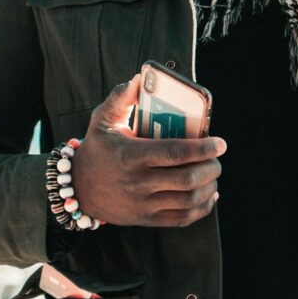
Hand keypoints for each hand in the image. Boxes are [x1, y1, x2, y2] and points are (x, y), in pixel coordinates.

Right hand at [71, 75, 225, 226]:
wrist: (77, 190)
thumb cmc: (96, 149)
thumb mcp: (102, 120)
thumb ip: (120, 98)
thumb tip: (140, 79)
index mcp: (131, 156)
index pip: (174, 153)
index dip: (202, 148)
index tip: (220, 142)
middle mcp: (137, 183)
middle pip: (186, 179)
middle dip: (211, 167)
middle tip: (217, 157)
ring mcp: (142, 204)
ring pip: (188, 200)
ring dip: (209, 186)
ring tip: (213, 172)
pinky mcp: (146, 219)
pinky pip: (181, 219)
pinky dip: (202, 208)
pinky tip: (209, 193)